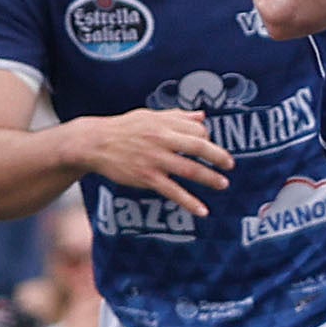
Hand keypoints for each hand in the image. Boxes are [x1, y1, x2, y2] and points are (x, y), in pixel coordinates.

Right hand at [63, 108, 229, 214]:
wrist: (94, 143)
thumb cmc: (124, 128)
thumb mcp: (149, 115)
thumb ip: (177, 116)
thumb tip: (202, 116)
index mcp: (163, 124)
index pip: (195, 129)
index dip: (207, 137)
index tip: (211, 146)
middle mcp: (161, 140)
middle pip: (197, 146)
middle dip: (217, 156)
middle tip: (230, 164)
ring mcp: (154, 160)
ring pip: (189, 169)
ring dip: (209, 178)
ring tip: (223, 184)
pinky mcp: (146, 178)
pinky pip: (173, 191)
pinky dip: (189, 202)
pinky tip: (202, 211)